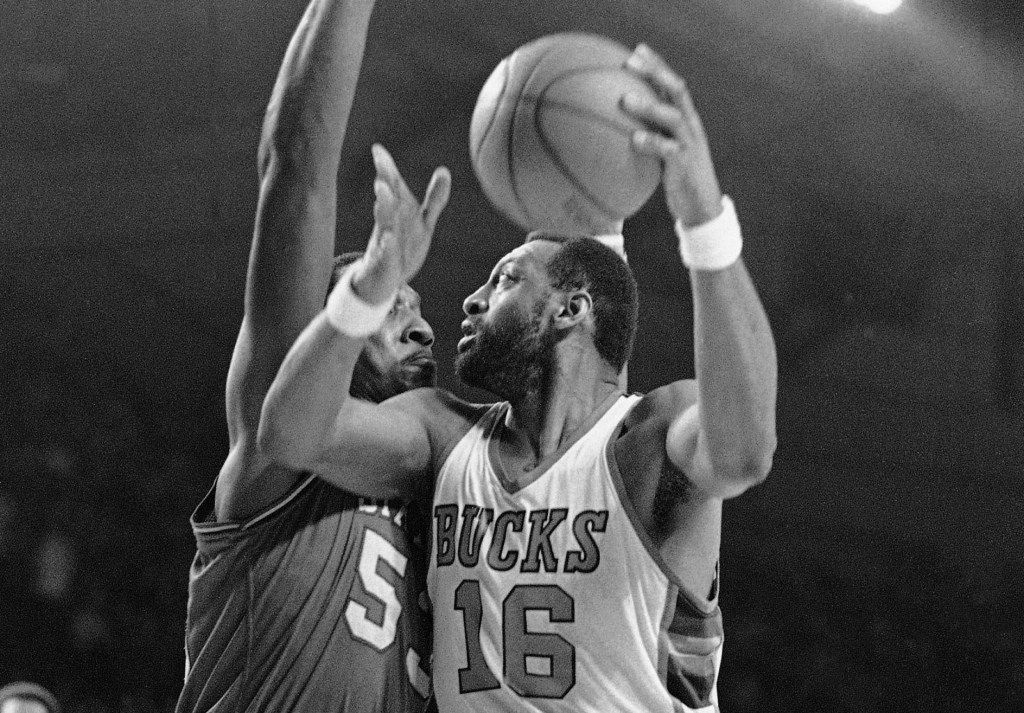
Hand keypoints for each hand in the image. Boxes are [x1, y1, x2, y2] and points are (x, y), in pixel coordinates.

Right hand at [351, 144, 450, 303]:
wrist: (382, 282)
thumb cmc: (403, 247)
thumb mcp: (423, 223)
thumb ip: (434, 199)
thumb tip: (444, 170)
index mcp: (398, 212)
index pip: (392, 186)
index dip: (386, 168)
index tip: (377, 148)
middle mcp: (389, 223)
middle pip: (387, 200)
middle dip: (384, 182)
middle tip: (380, 163)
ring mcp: (385, 242)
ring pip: (384, 223)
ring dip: (383, 207)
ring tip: (381, 191)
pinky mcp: (384, 263)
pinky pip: (386, 254)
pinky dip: (387, 245)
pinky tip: (388, 238)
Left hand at [621, 44, 722, 227]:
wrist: (702, 208)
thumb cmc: (677, 176)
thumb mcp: (664, 150)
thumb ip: (649, 134)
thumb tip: (615, 128)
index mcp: (686, 120)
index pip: (673, 85)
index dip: (657, 65)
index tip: (637, 50)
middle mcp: (690, 127)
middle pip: (677, 90)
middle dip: (656, 73)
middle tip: (631, 62)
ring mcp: (690, 145)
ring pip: (673, 117)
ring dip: (649, 106)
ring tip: (626, 100)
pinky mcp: (686, 166)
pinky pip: (669, 151)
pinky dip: (652, 143)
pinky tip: (633, 139)